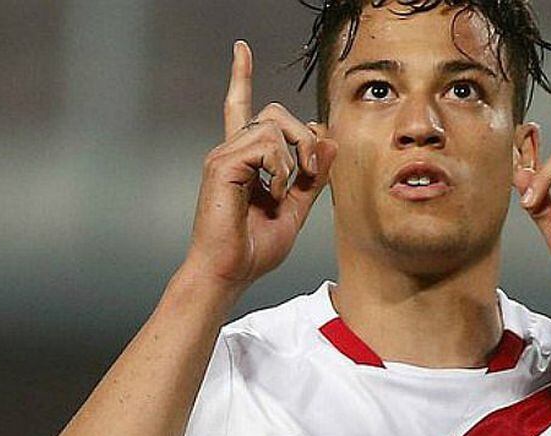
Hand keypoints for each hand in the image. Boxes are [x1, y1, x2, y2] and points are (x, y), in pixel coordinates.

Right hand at [182, 41, 337, 291]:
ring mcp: (223, 156)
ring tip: (286, 189)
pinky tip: (274, 192)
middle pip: (274, 112)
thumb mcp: (295, 209)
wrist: (230, 272)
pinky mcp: (222, 166)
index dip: (241, 77)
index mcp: (244, 159)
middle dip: (303, 136)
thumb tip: (328, 141)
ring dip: (294, 157)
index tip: (242, 49)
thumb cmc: (254, 248)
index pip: (241, 108)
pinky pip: (265, 146)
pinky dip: (280, 169)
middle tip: (309, 171)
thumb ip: (312, 177)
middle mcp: (230, 151)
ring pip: (273, 126)